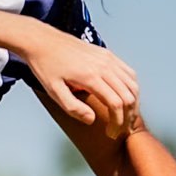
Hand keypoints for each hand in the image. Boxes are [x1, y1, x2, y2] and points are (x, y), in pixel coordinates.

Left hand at [17, 23, 139, 138]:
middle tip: (122, 129)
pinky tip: (126, 98)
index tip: (112, 133)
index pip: (116, 104)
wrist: (43, 41)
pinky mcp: (107, 54)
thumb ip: (73, 108)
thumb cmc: (46, 66)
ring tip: (126, 117)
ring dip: (133, 102)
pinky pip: (128, 72)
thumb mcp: (53, 91)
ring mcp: (108, 58)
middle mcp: (104, 66)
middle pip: (129, 95)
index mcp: (91, 77)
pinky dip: (131, 87)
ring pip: (132, 84)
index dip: (118, 122)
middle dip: (129, 115)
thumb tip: (92, 120)